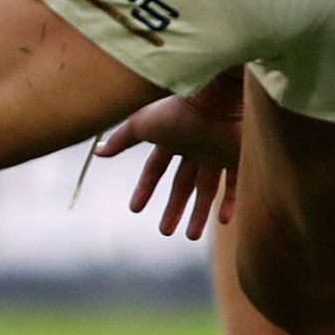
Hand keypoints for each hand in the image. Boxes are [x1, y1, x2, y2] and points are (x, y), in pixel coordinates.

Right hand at [94, 83, 243, 241]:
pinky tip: (223, 221)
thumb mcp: (142, 125)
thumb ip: (120, 139)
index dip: (144, 189)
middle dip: (173, 208)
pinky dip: (230, 202)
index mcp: (170, 140)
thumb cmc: (176, 110)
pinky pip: (234, 185)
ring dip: (199, 213)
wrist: (217, 98)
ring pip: (207, 189)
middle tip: (165, 232)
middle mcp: (194, 148)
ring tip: (191, 236)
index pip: (155, 169)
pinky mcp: (237, 157)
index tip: (135, 209)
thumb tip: (97, 152)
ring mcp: (216, 153)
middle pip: (182, 184)